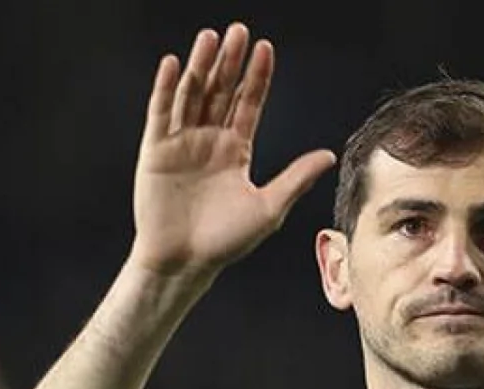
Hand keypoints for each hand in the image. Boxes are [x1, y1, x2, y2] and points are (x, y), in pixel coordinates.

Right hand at [130, 22, 336, 276]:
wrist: (185, 262)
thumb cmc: (226, 241)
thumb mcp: (268, 207)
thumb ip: (296, 178)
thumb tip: (329, 155)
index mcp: (236, 150)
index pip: (248, 104)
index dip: (256, 77)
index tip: (266, 48)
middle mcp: (209, 140)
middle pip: (220, 91)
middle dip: (230, 62)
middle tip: (240, 30)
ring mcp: (181, 143)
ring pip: (191, 95)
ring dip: (199, 66)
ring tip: (211, 38)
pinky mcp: (155, 151)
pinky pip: (160, 114)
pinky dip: (164, 89)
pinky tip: (172, 64)